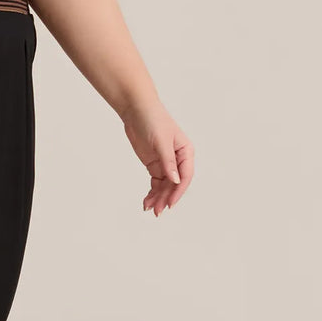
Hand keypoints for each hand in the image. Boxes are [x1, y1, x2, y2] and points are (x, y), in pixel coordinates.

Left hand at [121, 101, 193, 215]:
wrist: (136, 110)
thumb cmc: (152, 119)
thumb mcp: (161, 141)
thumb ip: (168, 161)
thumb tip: (175, 181)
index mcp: (186, 151)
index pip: (185, 175)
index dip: (178, 191)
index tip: (170, 203)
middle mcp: (178, 159)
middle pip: (174, 183)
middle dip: (166, 197)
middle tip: (157, 210)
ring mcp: (166, 162)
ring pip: (165, 185)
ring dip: (158, 197)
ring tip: (149, 209)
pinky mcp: (154, 164)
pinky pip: (156, 182)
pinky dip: (152, 192)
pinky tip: (146, 201)